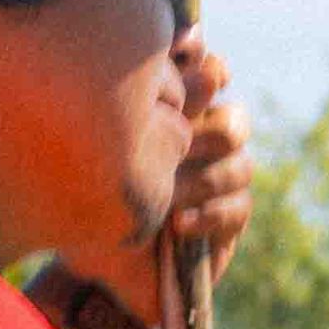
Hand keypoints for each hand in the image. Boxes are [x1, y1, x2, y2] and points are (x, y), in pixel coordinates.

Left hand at [37, 34, 252, 328]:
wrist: (98, 273)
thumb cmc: (89, 202)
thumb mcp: (100, 147)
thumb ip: (130, 102)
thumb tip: (156, 55)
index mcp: (178, 112)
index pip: (212, 72)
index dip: (209, 67)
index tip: (187, 66)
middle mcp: (204, 141)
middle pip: (233, 117)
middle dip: (205, 130)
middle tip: (175, 144)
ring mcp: (221, 181)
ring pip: (239, 162)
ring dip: (201, 178)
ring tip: (167, 197)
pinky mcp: (229, 222)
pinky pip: (238, 207)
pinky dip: (208, 214)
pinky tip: (177, 226)